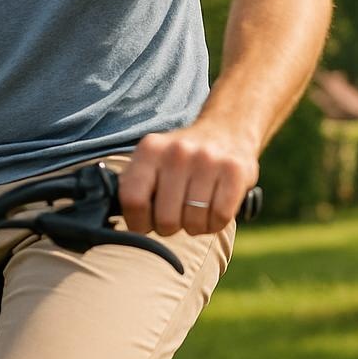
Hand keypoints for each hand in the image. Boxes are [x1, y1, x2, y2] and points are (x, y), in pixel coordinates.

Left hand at [119, 121, 260, 237]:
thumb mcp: (154, 161)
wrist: (227, 130)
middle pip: (166, 218)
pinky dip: (215, 224)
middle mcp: (178, 152)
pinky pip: (220, 217)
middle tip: (175, 220)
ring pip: (193, 222)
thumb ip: (136, 185)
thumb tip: (122, 226)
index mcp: (150, 150)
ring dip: (194, 228)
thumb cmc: (184, 160)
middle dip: (169, 228)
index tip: (146, 224)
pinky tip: (213, 213)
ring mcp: (208, 160)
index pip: (133, 199)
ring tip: (196, 215)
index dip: (138, 223)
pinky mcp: (234, 171)